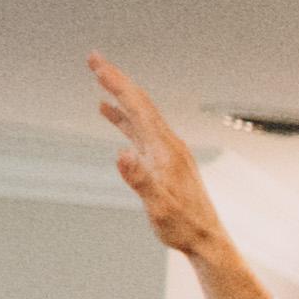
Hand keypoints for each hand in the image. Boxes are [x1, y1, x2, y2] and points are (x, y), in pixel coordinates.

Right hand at [84, 58, 270, 298]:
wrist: (205, 240)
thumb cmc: (183, 226)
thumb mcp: (157, 206)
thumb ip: (139, 180)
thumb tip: (121, 153)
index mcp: (166, 149)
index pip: (138, 106)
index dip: (117, 82)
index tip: (97, 64)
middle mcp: (169, 145)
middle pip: (139, 103)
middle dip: (116, 79)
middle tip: (93, 59)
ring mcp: (167, 152)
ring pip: (139, 115)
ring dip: (118, 95)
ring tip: (99, 78)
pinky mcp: (164, 161)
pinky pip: (139, 130)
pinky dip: (123, 117)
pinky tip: (109, 113)